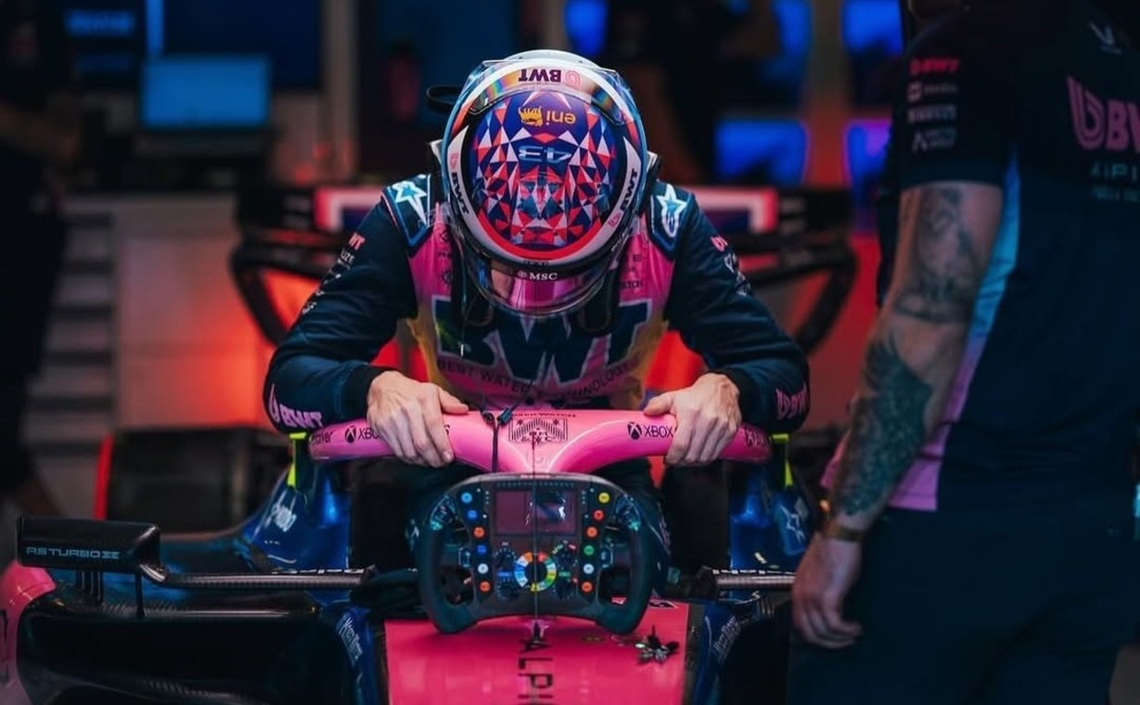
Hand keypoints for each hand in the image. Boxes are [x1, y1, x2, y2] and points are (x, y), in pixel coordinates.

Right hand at [366, 371, 467, 466]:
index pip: (434, 425)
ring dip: (421, 461)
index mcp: (423, 399)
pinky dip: (408, 459)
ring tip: (429, 461)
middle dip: (433, 458)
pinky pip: (397, 450)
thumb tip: (463, 410)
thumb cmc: (410, 391)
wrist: (383, 387)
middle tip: (441, 462)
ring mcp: (393, 419)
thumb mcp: (432, 390)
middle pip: (422, 442)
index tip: (448, 456)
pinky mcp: (382, 428)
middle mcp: (408, 409)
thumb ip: (449, 401)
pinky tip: (416, 458)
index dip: (442, 444)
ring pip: (409, 450)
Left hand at [643, 373, 740, 464]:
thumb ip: (658, 404)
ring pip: (706, 457)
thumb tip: (646, 412)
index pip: (681, 445)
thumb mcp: (674, 397)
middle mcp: (708, 421)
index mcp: (691, 413)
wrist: (722, 387)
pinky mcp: (731, 431)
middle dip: (682, 462)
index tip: (668, 459)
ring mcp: (722, 427)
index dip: (673, 457)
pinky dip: (707, 459)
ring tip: (686, 459)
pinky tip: (699, 455)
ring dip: (694, 463)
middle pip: (693, 454)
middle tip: (675, 460)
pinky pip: (717, 453)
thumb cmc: (695, 395)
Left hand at [792, 534, 863, 648]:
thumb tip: (827, 609)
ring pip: (823, 632)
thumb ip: (817, 591)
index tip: (832, 637)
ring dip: (841, 638)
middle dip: (829, 642)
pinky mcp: (828, 596)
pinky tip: (856, 627)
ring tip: (854, 634)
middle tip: (845, 641)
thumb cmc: (832, 550)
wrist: (839, 535)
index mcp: (797, 591)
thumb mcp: (818, 575)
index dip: (817, 636)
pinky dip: (846, 630)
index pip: (800, 625)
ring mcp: (812, 597)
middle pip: (810, 633)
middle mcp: (801, 596)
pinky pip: (834, 624)